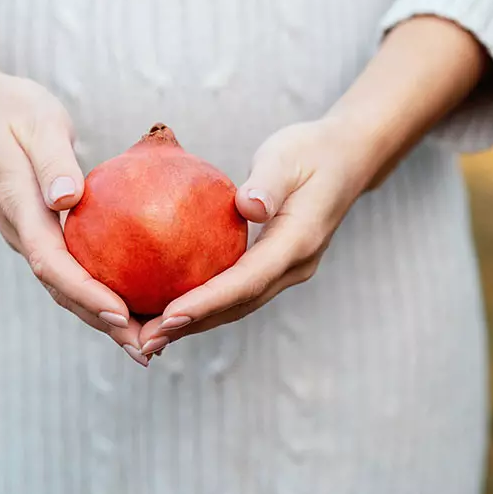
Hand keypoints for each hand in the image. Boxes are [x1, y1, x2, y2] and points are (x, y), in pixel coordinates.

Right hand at [0, 71, 147, 364]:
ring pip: (64, 285)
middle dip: (99, 319)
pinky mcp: (40, 230)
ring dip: (100, 315)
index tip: (118, 313)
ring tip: (143, 341)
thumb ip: (52, 159)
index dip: (83, 291)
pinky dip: (97, 290)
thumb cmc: (14, 110)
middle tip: (144, 347)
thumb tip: (66, 199)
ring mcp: (27, 233)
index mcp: (19, 206)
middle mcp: (20, 230)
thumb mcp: (37, 123)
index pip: (50, 260)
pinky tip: (131, 301)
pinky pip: (70, 268)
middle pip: (60, 287)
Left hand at [138, 119, 373, 353]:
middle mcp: (294, 265)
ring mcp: (287, 269)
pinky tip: (171, 306)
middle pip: (238, 305)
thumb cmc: (310, 151)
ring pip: (237, 305)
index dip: (207, 302)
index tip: (168, 318)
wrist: (346, 158)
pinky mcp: (276, 265)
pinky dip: (206, 303)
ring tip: (149, 337)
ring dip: (195, 323)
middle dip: (192, 325)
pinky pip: (237, 291)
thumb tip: (248, 206)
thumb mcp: (288, 157)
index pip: (246, 281)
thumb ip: (268, 183)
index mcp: (298, 242)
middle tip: (146, 342)